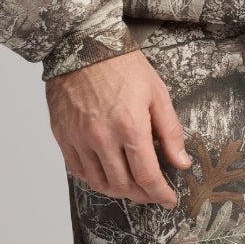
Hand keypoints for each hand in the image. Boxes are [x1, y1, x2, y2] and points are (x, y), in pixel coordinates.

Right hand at [45, 47, 190, 205]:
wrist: (82, 44)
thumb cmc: (121, 64)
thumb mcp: (157, 94)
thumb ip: (170, 132)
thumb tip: (182, 163)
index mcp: (130, 127)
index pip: (147, 176)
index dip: (160, 194)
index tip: (168, 199)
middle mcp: (102, 137)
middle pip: (123, 185)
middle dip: (142, 195)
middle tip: (153, 194)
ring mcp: (78, 138)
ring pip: (99, 182)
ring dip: (119, 191)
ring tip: (132, 187)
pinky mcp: (62, 135)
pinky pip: (78, 170)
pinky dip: (95, 179)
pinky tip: (107, 175)